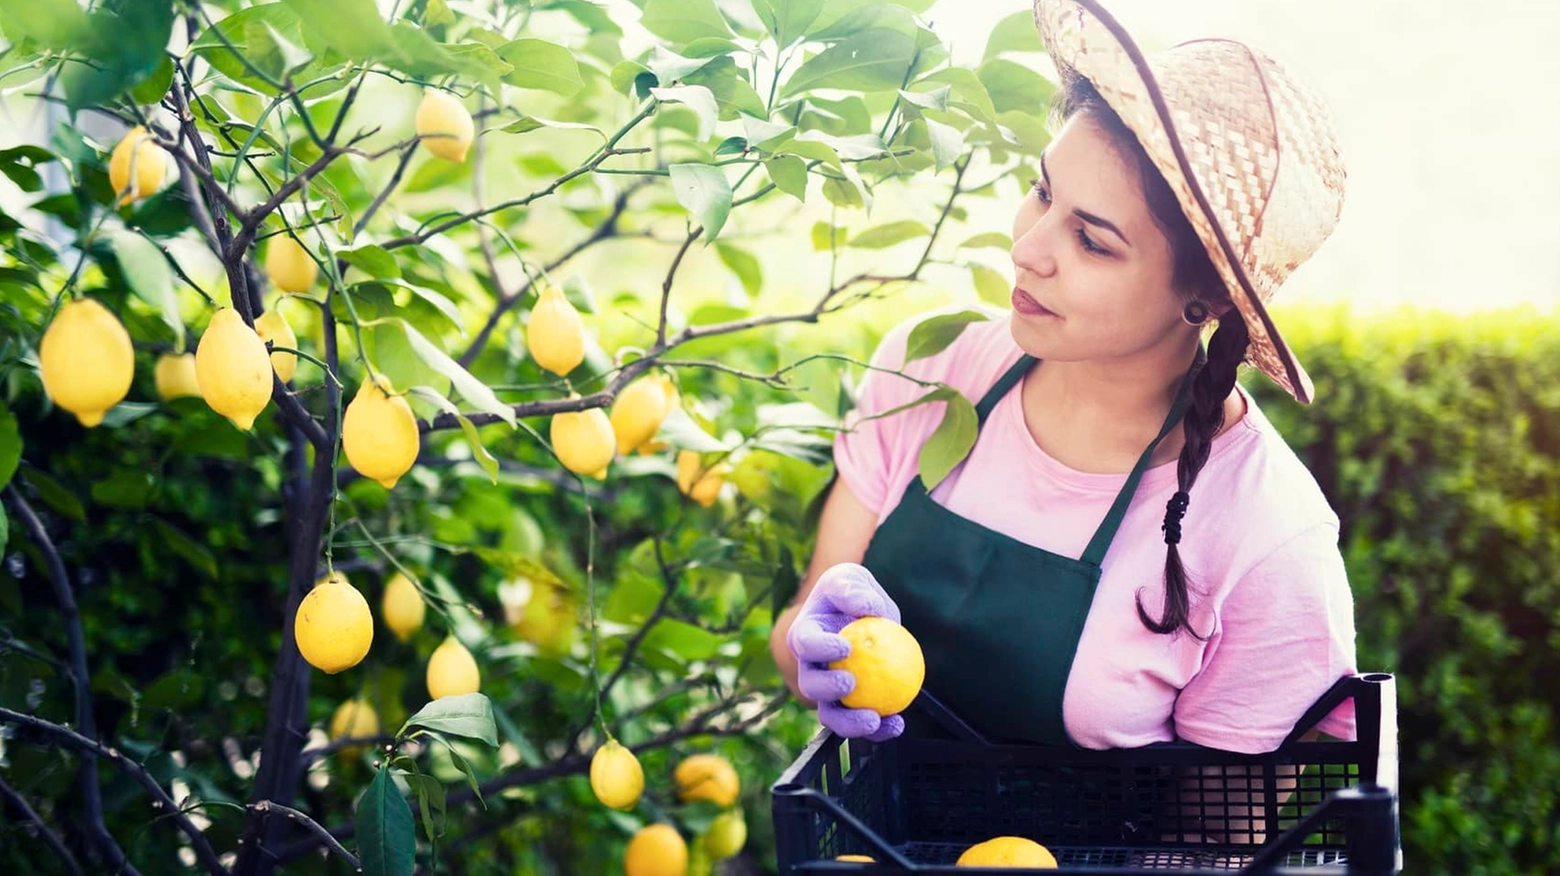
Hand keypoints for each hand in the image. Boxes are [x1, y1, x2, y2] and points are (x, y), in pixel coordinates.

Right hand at [786, 563, 905, 741]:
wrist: (861, 612)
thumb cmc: (850, 591)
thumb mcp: (848, 578)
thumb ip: (853, 589)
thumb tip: (867, 607)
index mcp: (804, 636)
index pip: (806, 644)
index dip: (821, 649)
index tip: (846, 647)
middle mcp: (810, 667)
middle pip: (811, 685)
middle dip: (826, 690)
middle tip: (851, 684)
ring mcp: (828, 690)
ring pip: (831, 714)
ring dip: (850, 723)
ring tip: (876, 721)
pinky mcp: (850, 705)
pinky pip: (860, 720)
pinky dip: (878, 728)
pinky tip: (898, 724)